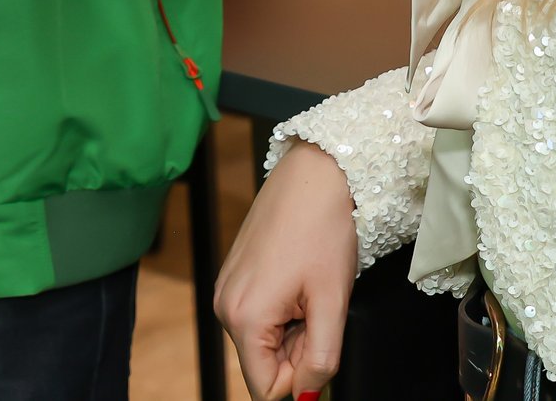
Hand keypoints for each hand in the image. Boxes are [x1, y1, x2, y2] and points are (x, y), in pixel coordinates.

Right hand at [216, 144, 358, 400]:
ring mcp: (225, 288)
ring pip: (262, 340)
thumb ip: (320, 358)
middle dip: (296, 352)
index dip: (300, 380)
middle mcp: (224, 306)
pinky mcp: (232, 275)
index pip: (265, 389)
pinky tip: (298, 281)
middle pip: (263, 364)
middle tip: (320, 312)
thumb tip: (307, 393)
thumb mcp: (332, 303)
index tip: (321, 347)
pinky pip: (256, 315)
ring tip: (310, 292)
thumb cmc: (322, 231)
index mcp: (244, 318)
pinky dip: (282, 311)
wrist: (312, 176)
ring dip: (291, 331)